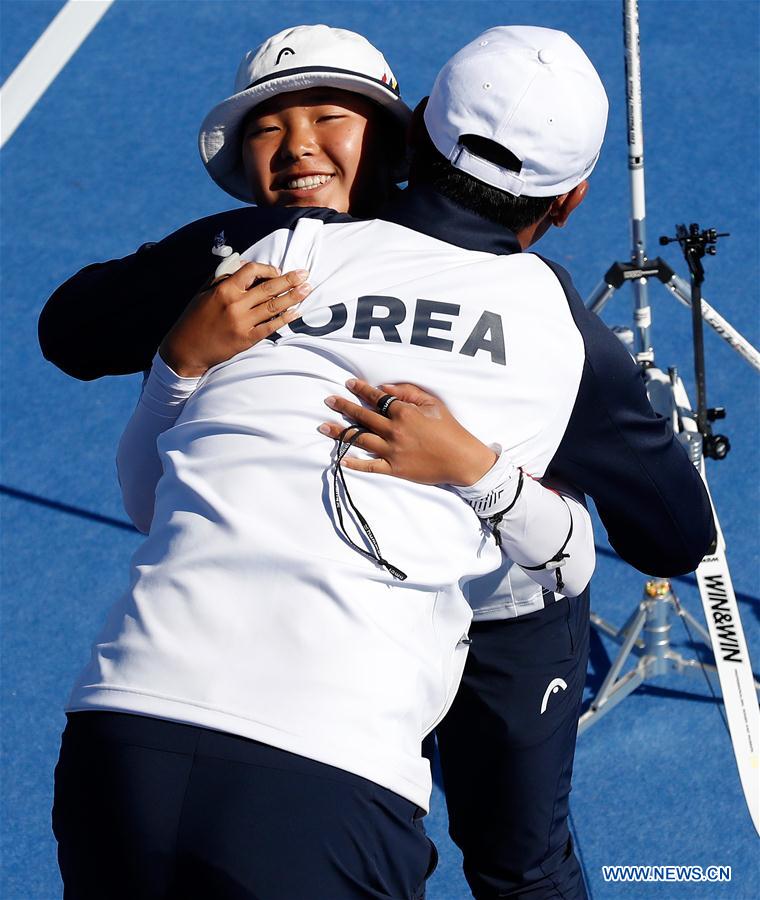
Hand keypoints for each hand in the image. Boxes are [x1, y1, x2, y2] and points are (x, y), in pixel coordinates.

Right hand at [159, 263, 311, 376]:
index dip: (267, 268)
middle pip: (268, 288)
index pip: (251, 271)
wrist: (186, 349)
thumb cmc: (194, 319)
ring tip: (307, 290)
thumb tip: (242, 265)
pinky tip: (296, 312)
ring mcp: (242, 323)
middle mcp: (235, 304)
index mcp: (224, 289)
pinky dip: (284, 319)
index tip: (277, 271)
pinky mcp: (246, 339)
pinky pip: (270, 326)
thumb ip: (223, 279)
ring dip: (293, 297)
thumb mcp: (204, 293)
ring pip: (273, 306)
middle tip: (305, 274)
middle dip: (290, 280)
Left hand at [319, 379, 497, 486]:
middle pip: (363, 417)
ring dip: (340, 432)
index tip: (348, 383)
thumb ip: (408, 393)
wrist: (461, 459)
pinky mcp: (394, 468)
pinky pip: (370, 466)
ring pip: (360, 439)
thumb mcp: (433, 404)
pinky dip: (355, 463)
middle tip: (328, 400)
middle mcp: (394, 430)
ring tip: (323, 426)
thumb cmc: (450, 429)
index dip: (361, 389)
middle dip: (344, 407)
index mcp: (403, 412)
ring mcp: (392, 451)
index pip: (377, 398)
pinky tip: (341, 458)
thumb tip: (385, 388)